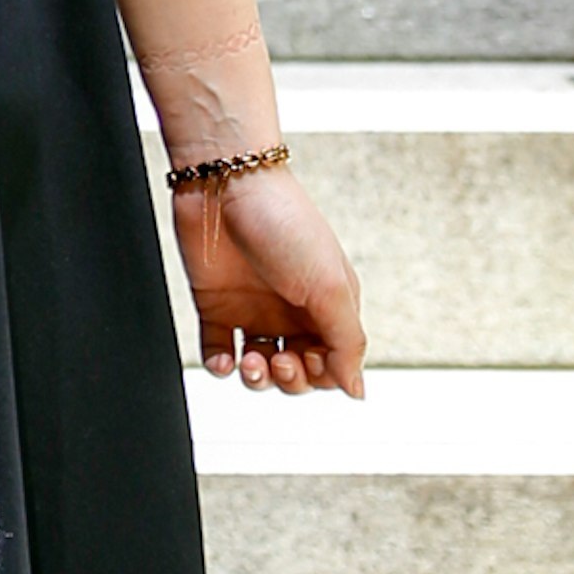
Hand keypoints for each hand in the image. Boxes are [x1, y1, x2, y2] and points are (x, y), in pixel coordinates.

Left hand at [174, 159, 363, 398]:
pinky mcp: (216, 307)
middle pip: (297, 371)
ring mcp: (254, 309)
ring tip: (249, 362)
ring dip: (256, 378)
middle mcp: (292, 311)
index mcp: (328, 305)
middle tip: (279, 361)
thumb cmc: (285, 223)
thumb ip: (346, 342)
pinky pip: (219, 353)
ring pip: (259, 368)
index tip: (311, 359)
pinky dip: (221, 367)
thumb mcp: (330, 287)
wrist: (226, 183)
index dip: (323, 375)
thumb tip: (357, 390)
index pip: (332, 364)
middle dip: (290, 379)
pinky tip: (225, 360)